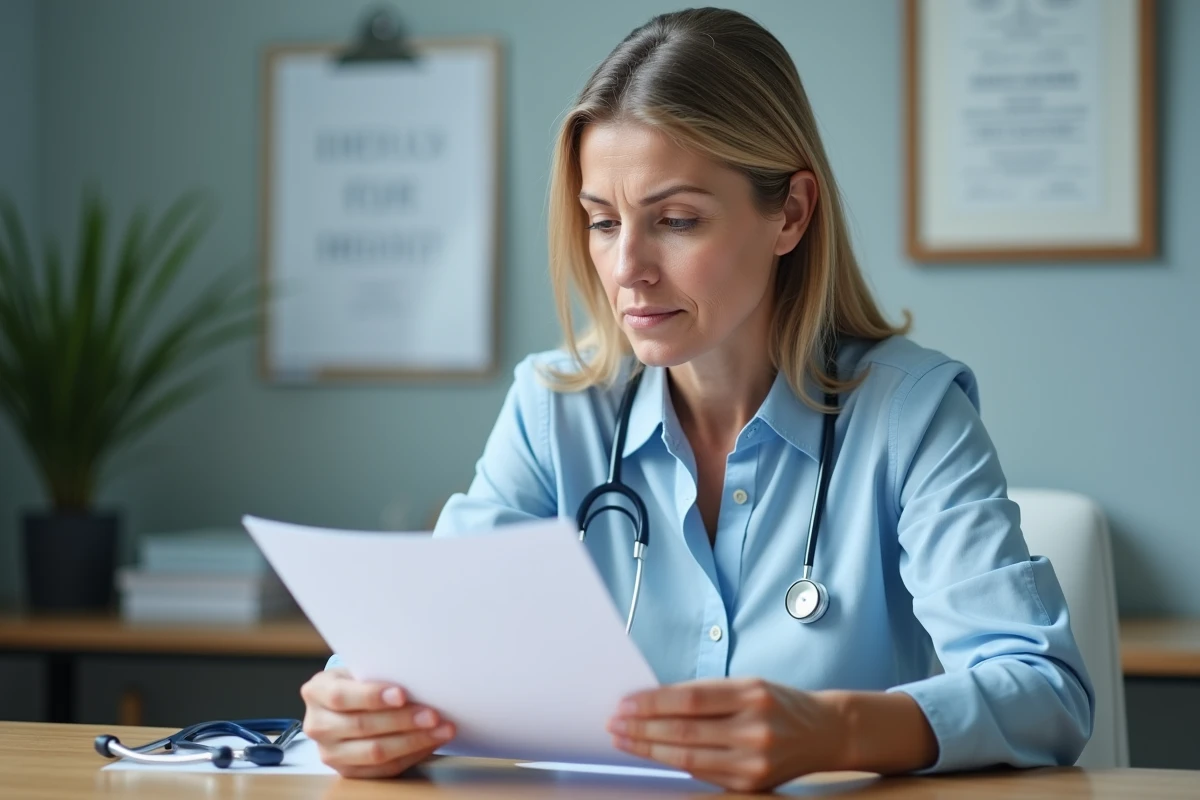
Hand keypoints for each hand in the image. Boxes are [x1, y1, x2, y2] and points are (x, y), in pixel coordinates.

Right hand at [300, 667, 455, 778]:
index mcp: (316, 693)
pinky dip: (412, 755)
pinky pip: (384, 769)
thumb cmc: (359, 680)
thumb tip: (418, 674)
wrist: (346, 703)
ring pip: (375, 752)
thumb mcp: (359, 668)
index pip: (341, 697)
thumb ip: (378, 671)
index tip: (402, 694)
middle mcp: (317, 725)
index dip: (372, 696)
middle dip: (402, 720)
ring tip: (441, 729)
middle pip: (362, 726)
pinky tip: (431, 742)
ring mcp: (330, 753)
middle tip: (432, 714)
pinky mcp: (348, 771)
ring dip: (413, 741)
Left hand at [607, 678, 846, 792]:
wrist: (825, 733)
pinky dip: (673, 763)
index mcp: (752, 695)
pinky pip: (703, 775)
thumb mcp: (748, 685)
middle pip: (684, 730)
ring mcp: (754, 761)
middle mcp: (755, 729)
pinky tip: (653, 754)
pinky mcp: (751, 785)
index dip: (651, 703)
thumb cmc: (778, 703)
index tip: (624, 703)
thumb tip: (653, 701)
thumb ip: (706, 694)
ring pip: (688, 757)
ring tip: (624, 740)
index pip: (689, 700)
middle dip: (642, 727)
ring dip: (649, 748)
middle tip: (614, 723)